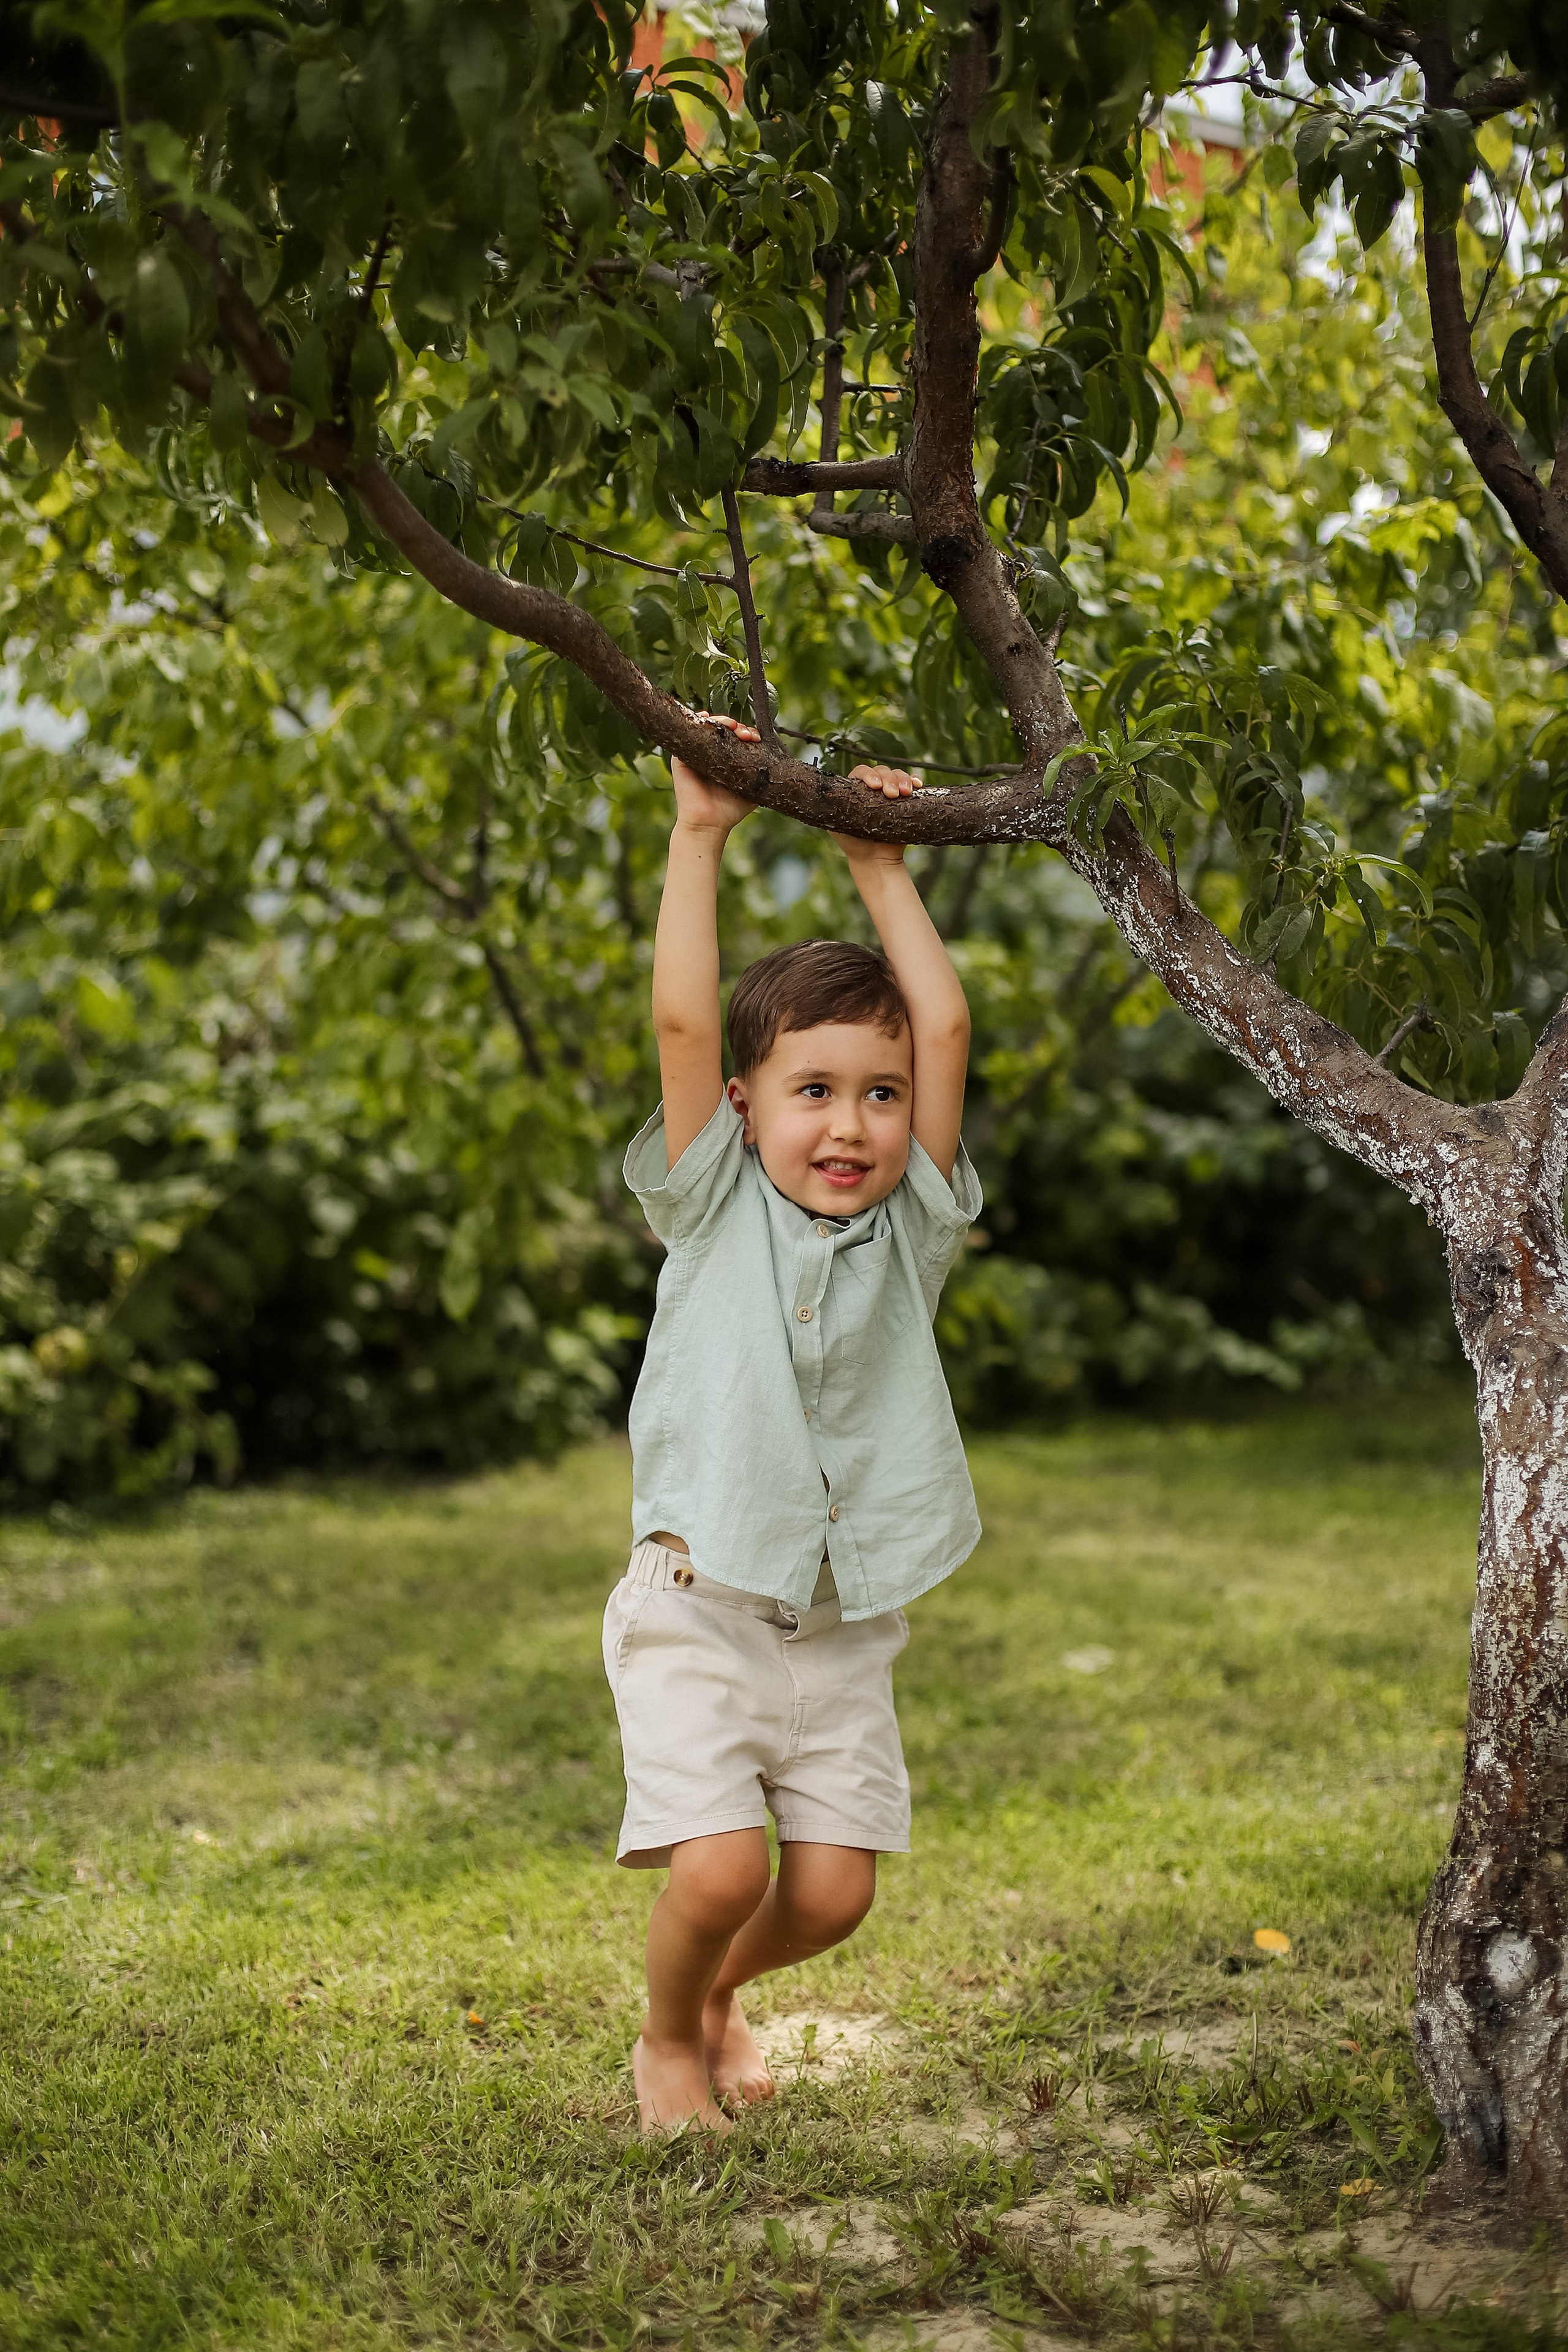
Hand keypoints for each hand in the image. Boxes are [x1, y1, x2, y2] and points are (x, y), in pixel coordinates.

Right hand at [671, 713, 761, 834]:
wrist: (709, 823)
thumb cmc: (731, 809)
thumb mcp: (753, 789)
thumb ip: (762, 773)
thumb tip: (777, 757)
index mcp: (727, 759)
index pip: (738, 737)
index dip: (748, 733)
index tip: (756, 739)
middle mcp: (711, 753)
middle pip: (724, 729)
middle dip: (738, 726)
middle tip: (746, 735)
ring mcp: (696, 753)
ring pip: (708, 726)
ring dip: (722, 720)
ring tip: (733, 727)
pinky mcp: (682, 757)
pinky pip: (690, 731)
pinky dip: (700, 721)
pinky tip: (709, 718)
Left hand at [833, 762, 921, 865]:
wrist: (875, 860)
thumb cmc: (853, 843)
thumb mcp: (837, 825)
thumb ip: (833, 808)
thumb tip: (827, 793)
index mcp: (855, 788)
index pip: (861, 772)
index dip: (869, 775)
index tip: (874, 786)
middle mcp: (873, 787)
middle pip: (882, 771)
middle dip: (889, 779)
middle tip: (892, 794)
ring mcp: (890, 792)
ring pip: (897, 775)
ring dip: (903, 779)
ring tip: (906, 792)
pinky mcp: (905, 799)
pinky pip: (911, 784)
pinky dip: (915, 781)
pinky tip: (918, 785)